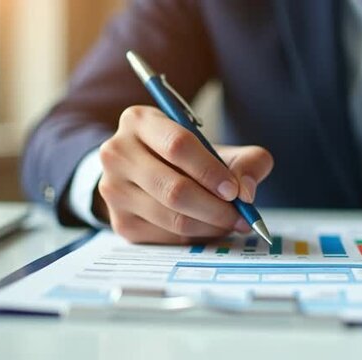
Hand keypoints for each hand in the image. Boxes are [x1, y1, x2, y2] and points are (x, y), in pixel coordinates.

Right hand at [95, 106, 273, 243]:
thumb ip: (247, 161)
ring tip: (231, 223)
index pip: (178, 145)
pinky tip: (208, 228)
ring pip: (170, 217)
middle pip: (173, 188)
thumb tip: (246, 192)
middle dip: (215, 207)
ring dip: (209, 226)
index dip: (210, 171)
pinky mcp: (120, 222)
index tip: (235, 191)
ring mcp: (113, 190)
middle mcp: (117, 153)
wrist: (150, 173)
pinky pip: (165, 237)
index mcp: (139, 121)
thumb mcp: (218, 148)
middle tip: (241, 217)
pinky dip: (195, 237)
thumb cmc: (188, 158)